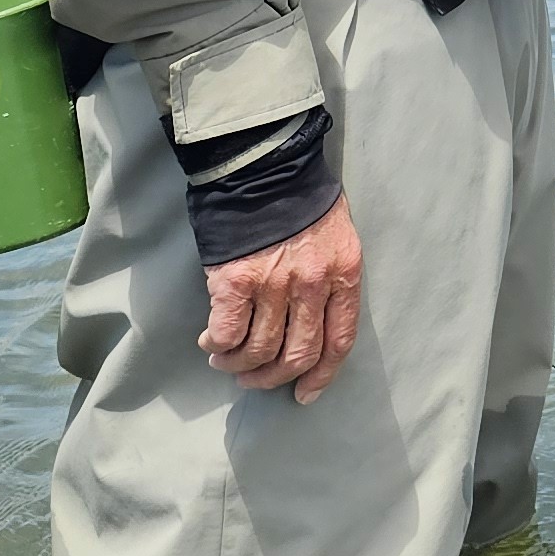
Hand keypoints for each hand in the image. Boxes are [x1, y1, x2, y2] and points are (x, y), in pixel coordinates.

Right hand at [200, 198, 361, 402]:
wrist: (263, 162)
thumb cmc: (301, 197)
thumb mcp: (336, 235)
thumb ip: (330, 277)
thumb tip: (309, 321)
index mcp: (344, 273)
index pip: (339, 340)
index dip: (322, 375)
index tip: (305, 393)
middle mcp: (312, 284)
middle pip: (297, 354)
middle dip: (273, 378)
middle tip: (255, 379)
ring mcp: (274, 284)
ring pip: (259, 350)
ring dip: (240, 365)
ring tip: (227, 361)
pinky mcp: (235, 280)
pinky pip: (226, 332)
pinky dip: (217, 344)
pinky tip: (210, 342)